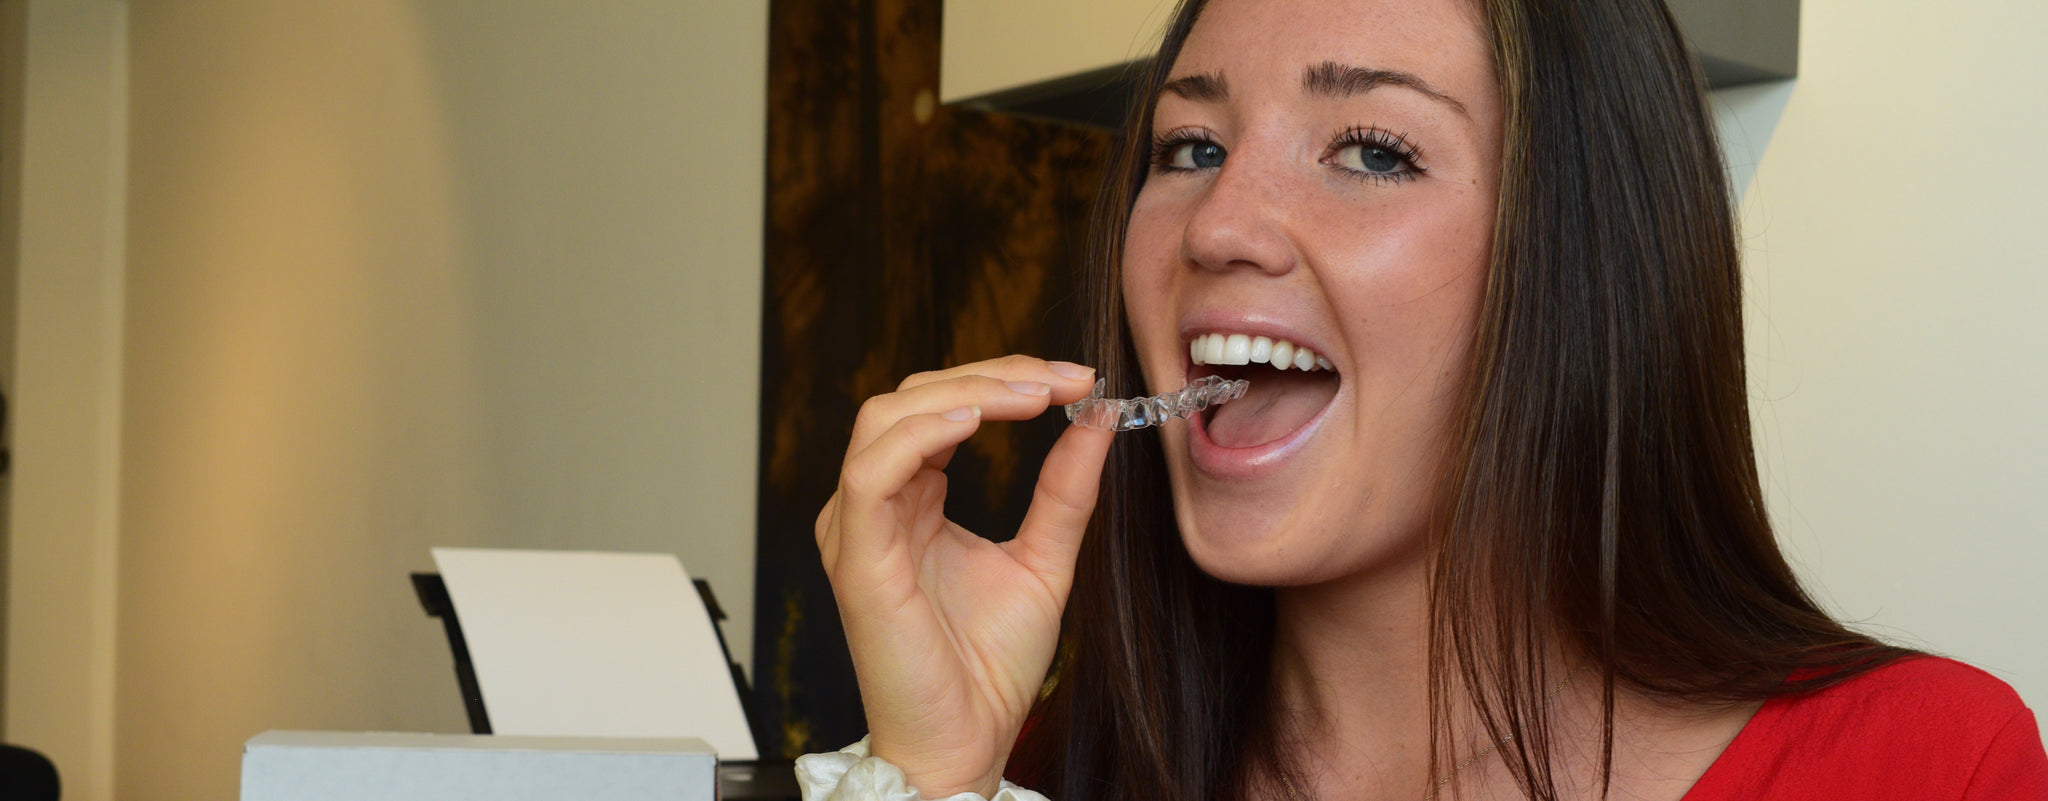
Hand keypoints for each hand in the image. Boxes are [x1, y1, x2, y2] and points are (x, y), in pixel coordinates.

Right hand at [816, 355, 1112, 797]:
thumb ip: (1064, 491)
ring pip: (885, 418)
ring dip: (962, 392)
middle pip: (913, 398)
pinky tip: (975, 422)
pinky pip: (872, 472)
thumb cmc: (988, 668)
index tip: (1076, 381)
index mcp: (911, 502)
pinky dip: (922, 433)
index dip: (1006, 381)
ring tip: (1030, 395)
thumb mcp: (1045, 560)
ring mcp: (858, 529)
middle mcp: (876, 506)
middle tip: (1063, 380)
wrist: (968, 743)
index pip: (942, 408)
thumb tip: (1096, 419)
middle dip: (992, 375)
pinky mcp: (857, 559)